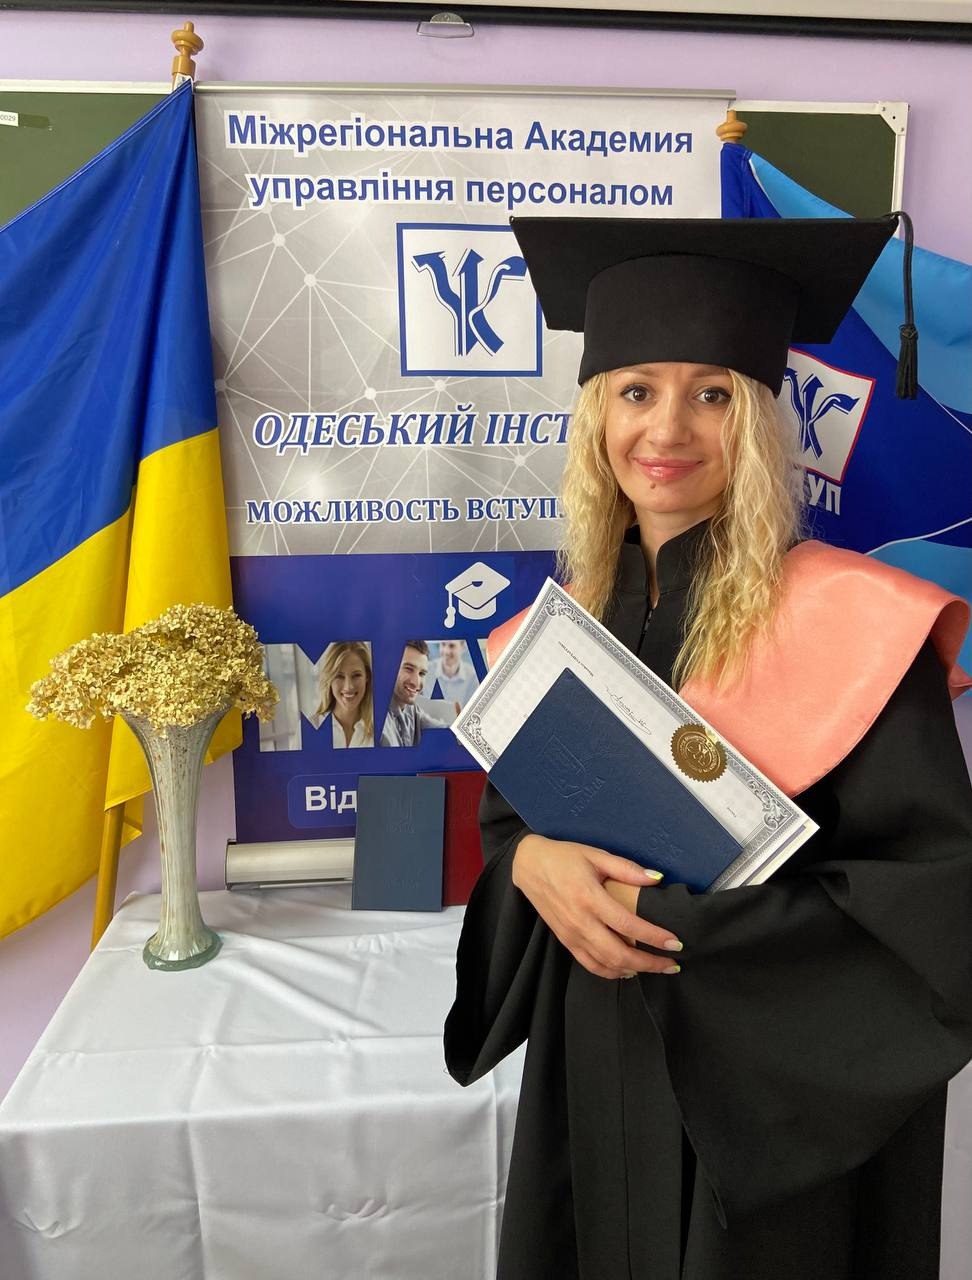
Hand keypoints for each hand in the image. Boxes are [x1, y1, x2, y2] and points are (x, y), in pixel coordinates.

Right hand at [511, 834, 682, 979]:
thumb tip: (657, 878)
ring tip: (656, 968)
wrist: (529, 866)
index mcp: (590, 898)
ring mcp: (571, 934)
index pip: (628, 925)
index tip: (675, 943)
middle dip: (649, 963)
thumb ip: (627, 869)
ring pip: (605, 964)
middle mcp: (580, 921)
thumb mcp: (596, 855)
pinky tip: (627, 970)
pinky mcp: (565, 941)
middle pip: (619, 953)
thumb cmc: (564, 857)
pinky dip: (610, 972)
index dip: (654, 937)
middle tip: (671, 964)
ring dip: (633, 970)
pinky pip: (590, 964)